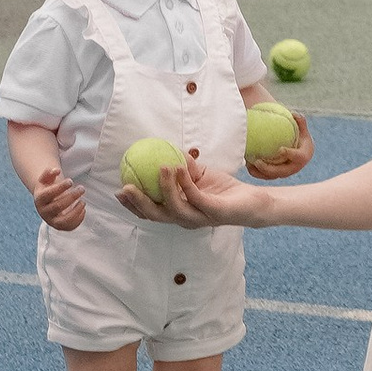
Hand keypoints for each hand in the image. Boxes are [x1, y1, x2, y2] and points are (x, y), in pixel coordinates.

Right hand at [27, 157, 85, 233]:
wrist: (47, 203)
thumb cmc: (48, 189)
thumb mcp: (45, 179)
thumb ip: (49, 172)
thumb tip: (56, 170)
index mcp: (39, 199)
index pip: (49, 194)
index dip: (60, 187)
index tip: (71, 181)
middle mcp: (44, 212)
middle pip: (58, 206)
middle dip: (72, 196)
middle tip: (82, 188)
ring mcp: (51, 221)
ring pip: (63, 220)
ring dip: (76, 211)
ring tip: (83, 201)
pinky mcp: (60, 227)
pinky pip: (69, 227)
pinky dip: (78, 219)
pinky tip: (83, 209)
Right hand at [115, 148, 243, 227]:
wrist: (252, 200)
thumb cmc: (223, 190)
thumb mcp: (199, 175)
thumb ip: (183, 168)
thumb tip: (165, 151)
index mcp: (179, 212)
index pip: (152, 212)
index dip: (134, 206)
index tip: (119, 191)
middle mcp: (186, 219)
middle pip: (157, 216)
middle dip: (139, 203)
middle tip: (126, 188)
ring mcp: (200, 217)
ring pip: (175, 209)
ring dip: (165, 188)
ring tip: (160, 168)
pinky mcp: (214, 212)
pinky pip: (196, 198)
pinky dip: (185, 183)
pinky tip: (179, 169)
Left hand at [244, 111, 313, 182]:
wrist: (298, 150)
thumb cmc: (300, 136)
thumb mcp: (302, 128)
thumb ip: (300, 121)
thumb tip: (294, 114)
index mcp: (303, 156)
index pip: (298, 157)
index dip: (289, 154)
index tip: (280, 149)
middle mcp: (294, 168)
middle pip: (281, 172)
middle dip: (268, 169)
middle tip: (257, 161)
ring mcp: (284, 173)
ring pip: (271, 176)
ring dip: (259, 172)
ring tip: (249, 164)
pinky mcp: (275, 175)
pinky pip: (264, 176)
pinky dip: (255, 172)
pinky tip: (247, 163)